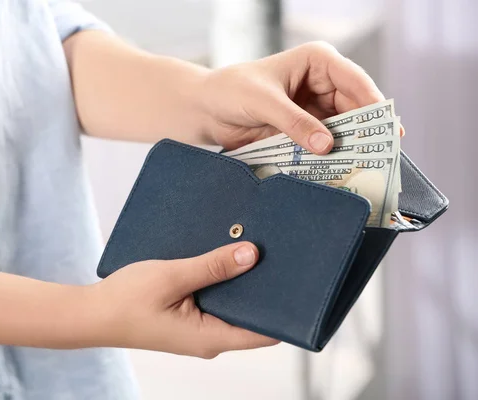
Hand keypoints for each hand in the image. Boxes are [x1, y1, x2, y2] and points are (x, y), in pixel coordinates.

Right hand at [91, 242, 278, 357]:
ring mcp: (198, 330)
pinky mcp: (187, 319)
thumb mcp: (173, 277)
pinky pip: (213, 300)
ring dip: (238, 281)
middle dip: (262, 288)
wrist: (92, 313)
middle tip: (274, 255)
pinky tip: (221, 258)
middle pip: (250, 316)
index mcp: (210, 338)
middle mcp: (209, 338)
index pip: (264, 332)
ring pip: (231, 306)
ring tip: (250, 250)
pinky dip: (220, 281)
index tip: (296, 283)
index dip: (284, 311)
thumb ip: (212, 266)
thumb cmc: (126, 300)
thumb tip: (251, 254)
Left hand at [199, 41, 388, 152]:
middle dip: (366, 131)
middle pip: (356, 108)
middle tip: (381, 156)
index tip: (386, 128)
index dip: (373, 103)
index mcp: (318, 62)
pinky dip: (332, 158)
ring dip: (351, 148)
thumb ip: (294, 123)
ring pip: (344, 129)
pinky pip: (325, 144)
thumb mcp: (264, 103)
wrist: (208, 110)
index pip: (354, 80)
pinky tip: (340, 171)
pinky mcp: (306, 130)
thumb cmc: (232, 91)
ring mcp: (316, 109)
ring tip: (365, 168)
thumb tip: (327, 145)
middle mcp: (323, 83)